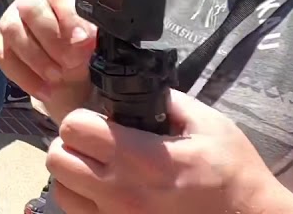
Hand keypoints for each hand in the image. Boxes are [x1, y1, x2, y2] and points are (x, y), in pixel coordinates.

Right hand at [0, 0, 95, 118]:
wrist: (66, 70)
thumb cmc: (78, 48)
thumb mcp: (91, 43)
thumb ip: (89, 38)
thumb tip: (83, 39)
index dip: (70, 18)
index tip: (83, 41)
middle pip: (29, 8)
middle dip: (50, 38)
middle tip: (70, 62)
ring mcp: (10, 18)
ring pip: (12, 31)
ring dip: (36, 59)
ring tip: (56, 78)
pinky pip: (3, 56)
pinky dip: (25, 77)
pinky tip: (44, 90)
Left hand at [49, 90, 292, 213]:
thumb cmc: (234, 174)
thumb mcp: (209, 124)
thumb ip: (167, 101)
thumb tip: (134, 89)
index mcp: (144, 159)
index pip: (75, 128)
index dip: (83, 118)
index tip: (100, 120)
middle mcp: (122, 194)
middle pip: (58, 159)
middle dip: (72, 144)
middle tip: (94, 143)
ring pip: (62, 192)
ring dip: (73, 176)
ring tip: (99, 170)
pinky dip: (85, 202)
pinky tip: (107, 194)